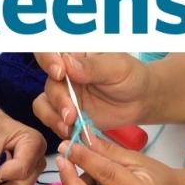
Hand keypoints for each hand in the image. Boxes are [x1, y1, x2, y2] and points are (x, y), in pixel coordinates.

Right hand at [33, 52, 152, 139]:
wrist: (139, 101)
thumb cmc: (130, 76)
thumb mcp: (116, 67)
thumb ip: (92, 67)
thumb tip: (68, 64)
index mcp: (73, 54)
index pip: (49, 51)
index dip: (48, 61)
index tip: (60, 73)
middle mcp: (64, 74)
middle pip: (48, 83)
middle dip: (58, 100)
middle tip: (71, 114)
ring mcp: (64, 95)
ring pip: (44, 104)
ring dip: (53, 117)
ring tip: (70, 126)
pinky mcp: (68, 115)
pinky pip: (53, 120)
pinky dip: (59, 128)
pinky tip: (73, 132)